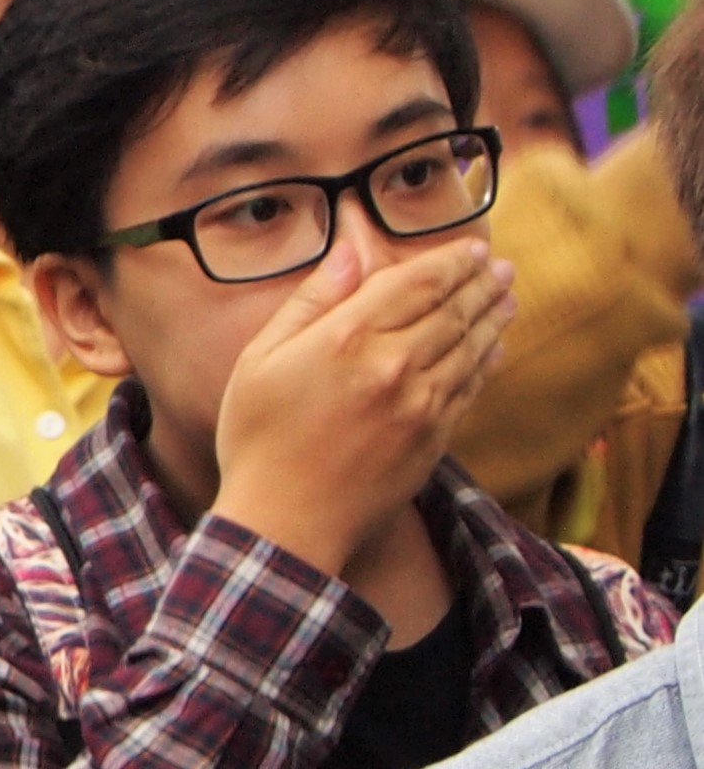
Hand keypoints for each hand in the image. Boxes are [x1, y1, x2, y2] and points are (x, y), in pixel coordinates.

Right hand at [207, 237, 514, 586]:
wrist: (286, 521)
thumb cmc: (258, 437)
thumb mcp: (260, 359)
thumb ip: (311, 302)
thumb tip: (349, 252)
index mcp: (347, 338)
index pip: (415, 283)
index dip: (449, 261)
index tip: (472, 248)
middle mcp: (393, 365)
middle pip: (452, 311)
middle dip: (481, 283)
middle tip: (500, 265)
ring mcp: (420, 404)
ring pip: (470, 346)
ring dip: (493, 316)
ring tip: (508, 295)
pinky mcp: (434, 437)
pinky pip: (471, 387)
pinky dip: (488, 360)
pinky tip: (496, 346)